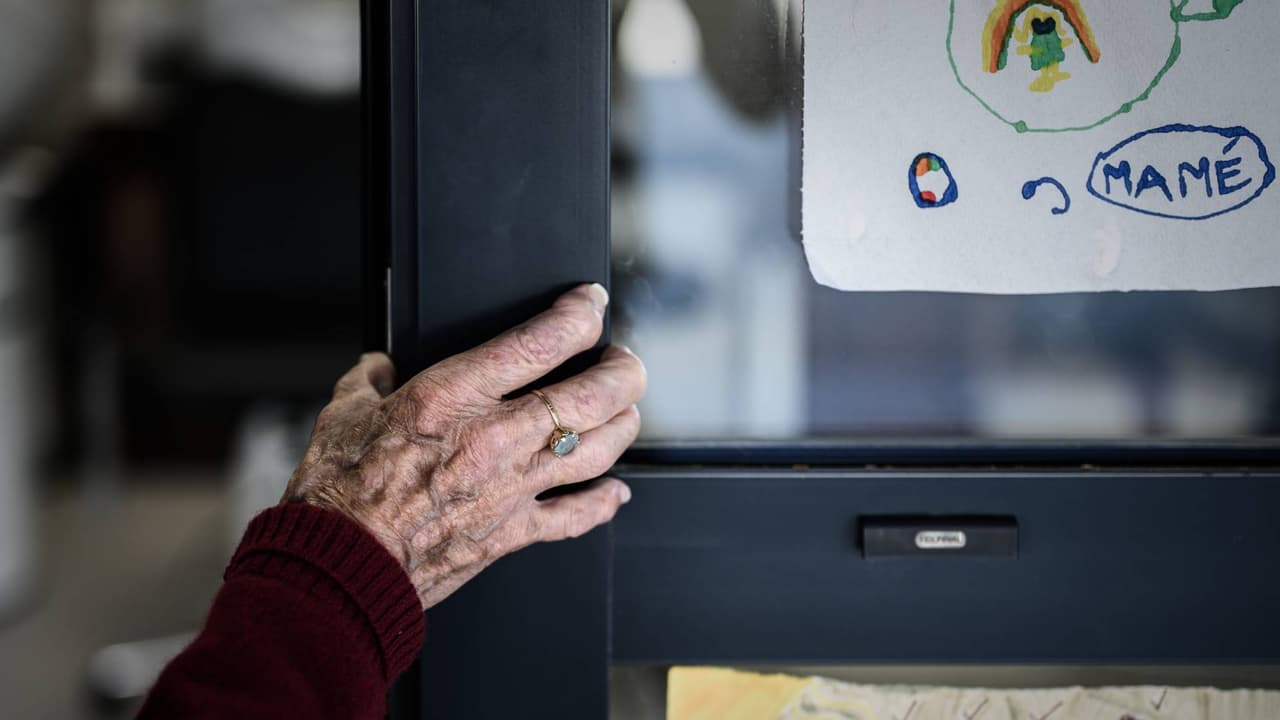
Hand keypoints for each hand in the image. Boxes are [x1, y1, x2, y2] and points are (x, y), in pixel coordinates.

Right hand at [281, 283, 644, 608]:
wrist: (341, 566)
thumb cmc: (339, 494)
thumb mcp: (344, 414)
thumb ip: (369, 381)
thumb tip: (378, 367)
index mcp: (453, 397)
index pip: (540, 342)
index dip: (580, 315)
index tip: (591, 304)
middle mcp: (495, 438)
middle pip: (592, 396)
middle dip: (623, 372)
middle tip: (626, 362)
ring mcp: (512, 488)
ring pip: (599, 450)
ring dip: (623, 425)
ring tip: (626, 411)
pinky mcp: (513, 533)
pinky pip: (576, 517)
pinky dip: (603, 503)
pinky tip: (616, 492)